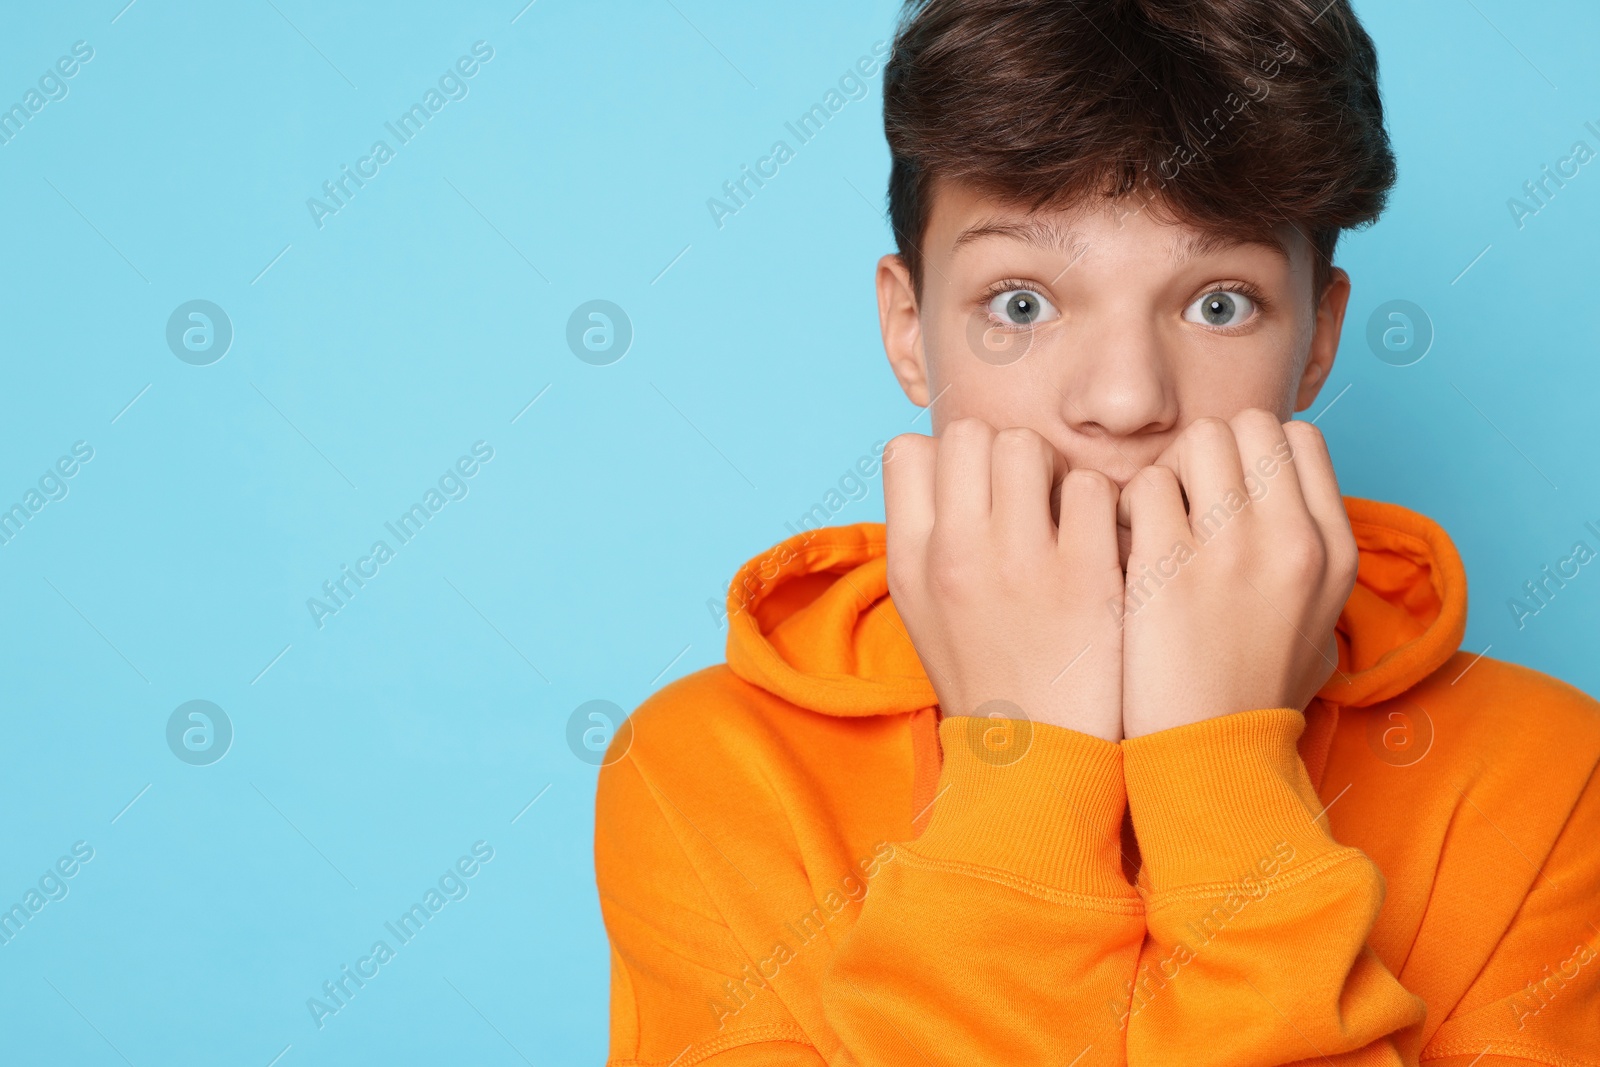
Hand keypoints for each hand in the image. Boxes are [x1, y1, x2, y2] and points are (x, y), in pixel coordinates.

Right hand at [883, 417, 1123, 742]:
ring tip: (1065, 515)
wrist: (1036, 759)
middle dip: (1004, 454)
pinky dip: (1102, 507)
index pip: (908, 450)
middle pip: (971, 433)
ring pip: (1029, 446)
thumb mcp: (921, 608)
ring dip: (1052, 471)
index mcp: (911, 559)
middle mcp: (956, 553)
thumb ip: (924, 534)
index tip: (976, 490)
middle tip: (1028, 497)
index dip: (949, 458)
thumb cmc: (984, 672)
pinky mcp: (1087, 577)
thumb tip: (940, 460)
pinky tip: (1102, 541)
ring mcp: (1020, 562)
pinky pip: (1092, 489)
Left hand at [1115, 410, 1355, 739]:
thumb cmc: (1252, 694)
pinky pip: (1142, 486)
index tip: (1228, 491)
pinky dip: (1125, 508)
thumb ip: (1309, 562)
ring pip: (1194, 441)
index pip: (1299, 436)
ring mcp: (1230, 550)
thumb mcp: (1320, 628)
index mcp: (1333, 549)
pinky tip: (1124, 548)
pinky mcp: (1167, 567)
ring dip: (1166, 472)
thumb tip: (1287, 506)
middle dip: (1205, 452)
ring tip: (1152, 524)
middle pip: (1244, 425)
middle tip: (1181, 502)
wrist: (1209, 758)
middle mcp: (1291, 539)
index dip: (1253, 451)